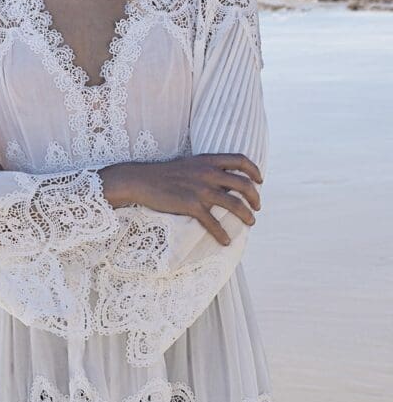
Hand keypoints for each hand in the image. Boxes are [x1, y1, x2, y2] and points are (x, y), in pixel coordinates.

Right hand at [127, 153, 263, 246]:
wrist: (141, 181)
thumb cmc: (163, 174)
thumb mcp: (188, 164)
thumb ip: (206, 169)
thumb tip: (223, 180)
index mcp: (208, 160)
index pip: (240, 160)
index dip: (254, 170)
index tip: (260, 180)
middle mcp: (208, 173)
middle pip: (244, 184)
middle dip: (255, 197)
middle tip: (257, 207)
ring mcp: (200, 190)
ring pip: (235, 204)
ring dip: (247, 216)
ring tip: (251, 223)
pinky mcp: (191, 206)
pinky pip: (214, 222)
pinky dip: (223, 234)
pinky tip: (226, 241)